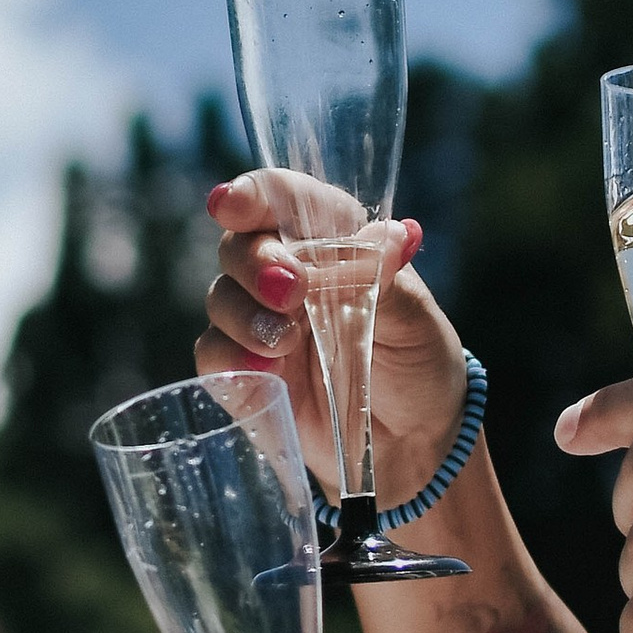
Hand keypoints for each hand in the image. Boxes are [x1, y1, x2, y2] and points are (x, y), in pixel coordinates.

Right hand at [197, 173, 466, 508]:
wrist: (413, 437)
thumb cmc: (417, 360)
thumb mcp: (415, 317)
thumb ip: (386, 278)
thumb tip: (388, 235)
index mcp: (328, 239)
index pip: (282, 198)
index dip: (253, 195)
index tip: (233, 205)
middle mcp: (286, 271)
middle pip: (240, 244)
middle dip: (256, 262)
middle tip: (290, 290)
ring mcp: (259, 320)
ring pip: (221, 297)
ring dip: (245, 314)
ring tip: (285, 341)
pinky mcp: (244, 370)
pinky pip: (215, 354)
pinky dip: (230, 358)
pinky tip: (262, 370)